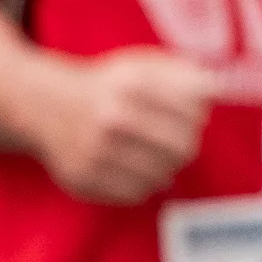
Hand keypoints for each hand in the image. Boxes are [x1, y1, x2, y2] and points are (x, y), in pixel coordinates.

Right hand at [29, 47, 215, 204]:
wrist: (43, 105)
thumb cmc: (106, 87)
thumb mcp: (141, 67)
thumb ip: (183, 75)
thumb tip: (217, 90)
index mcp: (130, 85)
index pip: (193, 114)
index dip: (196, 117)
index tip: (185, 114)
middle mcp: (111, 118)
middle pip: (183, 148)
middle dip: (184, 145)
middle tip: (172, 140)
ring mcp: (95, 151)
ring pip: (162, 176)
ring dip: (164, 167)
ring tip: (151, 154)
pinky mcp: (83, 178)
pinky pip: (135, 194)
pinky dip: (141, 184)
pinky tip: (131, 168)